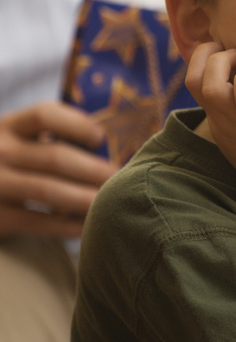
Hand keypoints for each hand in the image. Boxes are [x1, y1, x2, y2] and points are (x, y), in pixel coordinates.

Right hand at [0, 102, 111, 237]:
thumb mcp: (15, 139)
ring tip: (109, 201)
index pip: (45, 115)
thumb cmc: (6, 163)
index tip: (100, 138)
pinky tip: (87, 226)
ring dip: (85, 197)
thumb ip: (47, 136)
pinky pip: (37, 222)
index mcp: (9, 126)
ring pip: (48, 190)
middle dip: (93, 168)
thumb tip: (104, 145)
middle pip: (55, 156)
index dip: (78, 124)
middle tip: (119, 178)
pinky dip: (66, 226)